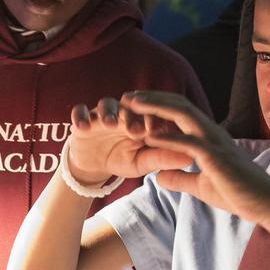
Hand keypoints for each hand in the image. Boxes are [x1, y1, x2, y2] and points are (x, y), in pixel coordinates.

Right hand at [68, 95, 193, 184]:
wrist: (95, 165)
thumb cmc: (123, 159)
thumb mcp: (143, 162)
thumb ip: (163, 158)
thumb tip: (190, 157)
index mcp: (141, 119)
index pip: (149, 111)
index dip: (152, 118)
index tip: (154, 131)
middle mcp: (122, 112)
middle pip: (128, 105)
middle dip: (132, 115)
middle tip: (134, 130)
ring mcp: (102, 114)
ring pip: (105, 104)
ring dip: (108, 112)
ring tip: (110, 124)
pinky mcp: (82, 119)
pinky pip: (79, 112)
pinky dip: (80, 116)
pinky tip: (83, 127)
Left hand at [127, 91, 269, 225]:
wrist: (266, 205)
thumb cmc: (238, 194)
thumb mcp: (201, 186)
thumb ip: (180, 178)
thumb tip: (159, 176)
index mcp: (209, 137)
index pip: (181, 112)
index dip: (158, 104)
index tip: (135, 104)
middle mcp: (212, 133)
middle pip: (179, 105)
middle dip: (152, 98)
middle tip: (127, 95)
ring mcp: (215, 144)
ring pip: (183, 116)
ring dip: (156, 108)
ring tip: (132, 104)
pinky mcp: (217, 159)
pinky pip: (189, 144)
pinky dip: (168, 139)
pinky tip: (148, 137)